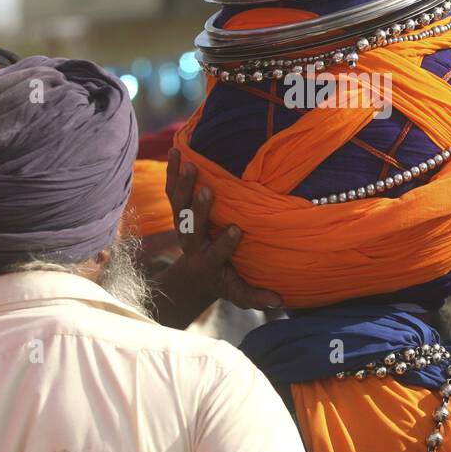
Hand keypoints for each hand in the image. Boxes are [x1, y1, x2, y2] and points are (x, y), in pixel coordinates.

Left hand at [152, 149, 281, 328]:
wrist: (194, 275)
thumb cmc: (224, 281)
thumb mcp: (238, 293)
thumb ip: (255, 296)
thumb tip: (279, 301)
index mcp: (208, 261)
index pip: (216, 252)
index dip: (224, 242)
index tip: (236, 229)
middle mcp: (192, 242)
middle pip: (192, 225)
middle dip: (199, 209)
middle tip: (207, 190)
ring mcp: (182, 225)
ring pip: (178, 205)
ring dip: (183, 184)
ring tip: (190, 163)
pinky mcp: (177, 211)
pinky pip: (172, 190)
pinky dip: (173, 171)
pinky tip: (177, 150)